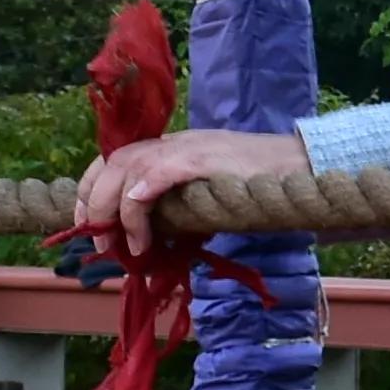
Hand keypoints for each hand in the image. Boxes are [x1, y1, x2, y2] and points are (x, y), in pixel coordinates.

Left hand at [78, 123, 295, 250]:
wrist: (302, 168)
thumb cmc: (259, 189)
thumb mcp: (208, 197)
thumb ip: (179, 210)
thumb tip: (149, 241)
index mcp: (170, 149)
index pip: (113, 159)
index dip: (90, 190)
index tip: (88, 226)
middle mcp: (173, 142)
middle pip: (112, 161)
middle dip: (94, 203)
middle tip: (100, 244)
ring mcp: (189, 147)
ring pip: (129, 166)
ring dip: (118, 210)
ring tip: (130, 247)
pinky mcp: (204, 157)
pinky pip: (161, 170)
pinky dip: (143, 194)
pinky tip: (140, 219)